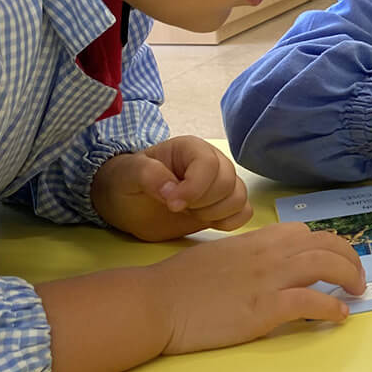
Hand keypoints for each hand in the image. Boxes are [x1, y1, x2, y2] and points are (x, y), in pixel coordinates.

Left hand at [92, 136, 251, 241]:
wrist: (128, 204)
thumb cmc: (127, 182)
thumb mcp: (129, 174)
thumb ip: (149, 175)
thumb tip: (172, 190)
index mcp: (190, 149)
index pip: (209, 165)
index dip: (195, 187)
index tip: (172, 204)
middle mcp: (212, 163)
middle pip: (228, 183)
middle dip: (202, 202)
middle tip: (176, 208)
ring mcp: (220, 184)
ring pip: (239, 198)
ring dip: (215, 213)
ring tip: (189, 213)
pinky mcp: (223, 205)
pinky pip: (244, 212)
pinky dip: (229, 221)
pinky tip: (206, 222)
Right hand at [151, 223, 366, 355]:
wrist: (157, 302)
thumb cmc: (180, 282)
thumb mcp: (221, 255)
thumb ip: (249, 256)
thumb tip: (268, 267)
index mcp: (257, 239)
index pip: (305, 233)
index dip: (327, 245)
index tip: (336, 259)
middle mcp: (269, 253)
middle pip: (326, 245)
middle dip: (350, 258)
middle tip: (357, 278)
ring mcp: (269, 279)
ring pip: (326, 266)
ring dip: (350, 277)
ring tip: (357, 292)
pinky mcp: (265, 308)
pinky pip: (311, 303)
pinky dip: (331, 308)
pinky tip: (339, 316)